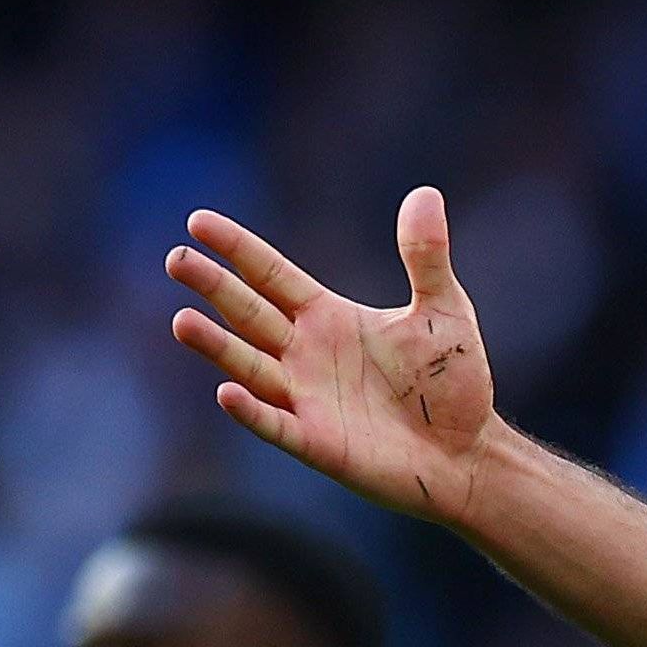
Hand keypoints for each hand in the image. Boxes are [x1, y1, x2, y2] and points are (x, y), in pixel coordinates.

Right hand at [167, 187, 499, 522]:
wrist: (468, 453)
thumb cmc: (452, 383)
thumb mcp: (444, 311)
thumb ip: (425, 256)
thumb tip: (426, 192)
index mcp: (327, 317)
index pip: (270, 275)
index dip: (237, 249)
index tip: (198, 222)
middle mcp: (305, 354)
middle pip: (248, 313)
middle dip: (214, 287)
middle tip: (177, 259)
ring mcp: (306, 399)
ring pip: (250, 366)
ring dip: (217, 346)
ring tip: (181, 322)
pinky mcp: (318, 443)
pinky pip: (276, 425)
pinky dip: (252, 411)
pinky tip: (227, 392)